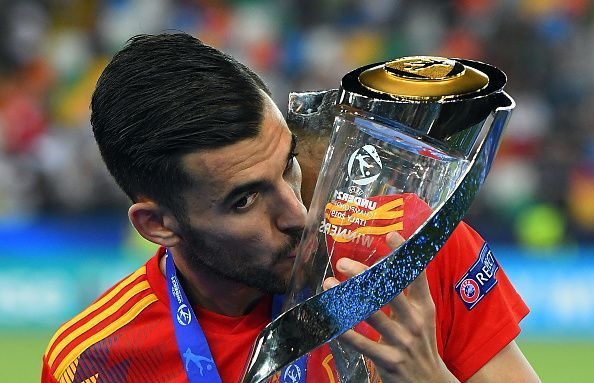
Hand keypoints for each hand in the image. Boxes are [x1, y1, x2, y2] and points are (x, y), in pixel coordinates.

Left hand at [323, 232, 458, 382]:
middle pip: (388, 292)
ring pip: (371, 314)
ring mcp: (402, 342)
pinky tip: (330, 321)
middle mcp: (415, 321)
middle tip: (343, 263)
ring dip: (347, 298)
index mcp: (424, 307)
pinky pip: (363, 344)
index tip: (391, 235)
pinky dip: (344, 331)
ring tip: (328, 284)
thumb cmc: (422, 343)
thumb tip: (392, 262)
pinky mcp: (389, 360)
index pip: (416, 276)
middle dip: (364, 275)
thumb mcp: (423, 316)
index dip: (404, 254)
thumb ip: (410, 293)